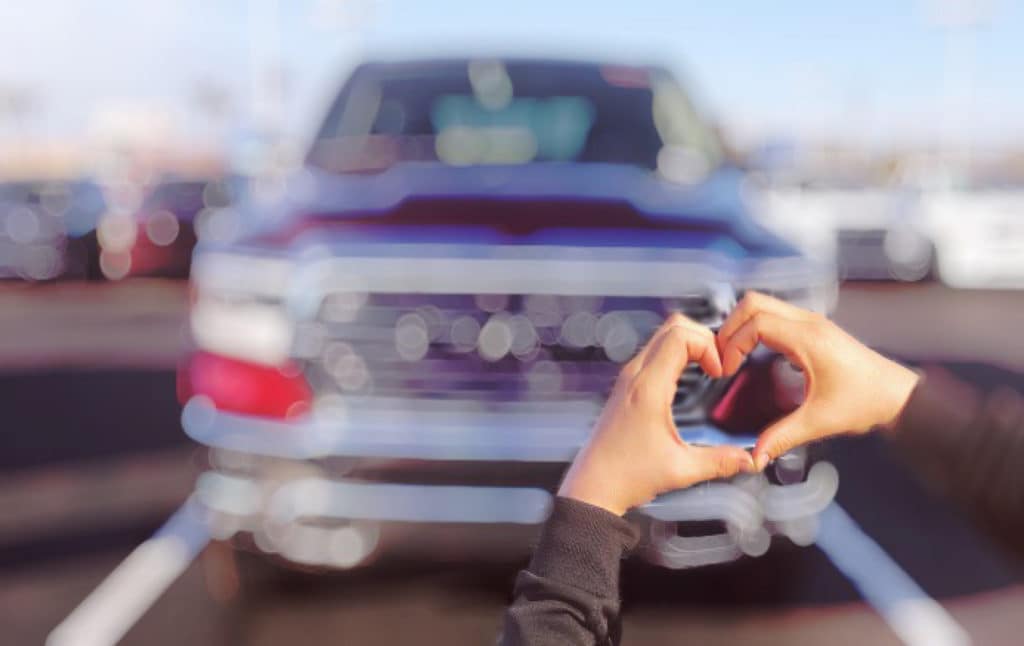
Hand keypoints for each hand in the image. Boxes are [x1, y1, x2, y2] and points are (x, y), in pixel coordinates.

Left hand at [558, 313, 755, 515]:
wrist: (592, 487)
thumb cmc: (623, 476)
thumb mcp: (681, 470)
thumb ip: (720, 462)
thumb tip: (748, 458)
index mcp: (647, 389)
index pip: (681, 336)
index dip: (709, 345)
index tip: (719, 370)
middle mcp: (634, 377)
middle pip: (672, 326)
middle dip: (704, 337)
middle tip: (718, 363)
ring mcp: (627, 379)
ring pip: (661, 336)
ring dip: (689, 343)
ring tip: (707, 368)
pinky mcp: (626, 387)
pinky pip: (653, 352)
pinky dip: (676, 353)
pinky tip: (688, 377)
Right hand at [716, 292, 919, 470]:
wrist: (898, 396)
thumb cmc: (869, 400)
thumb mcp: (820, 421)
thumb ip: (782, 437)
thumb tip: (756, 452)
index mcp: (809, 338)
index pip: (755, 322)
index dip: (733, 343)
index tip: (728, 367)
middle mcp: (810, 323)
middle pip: (753, 303)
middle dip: (730, 326)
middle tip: (722, 354)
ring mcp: (812, 323)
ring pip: (763, 305)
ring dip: (742, 325)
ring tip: (733, 353)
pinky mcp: (813, 330)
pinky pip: (775, 315)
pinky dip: (756, 327)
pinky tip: (754, 352)